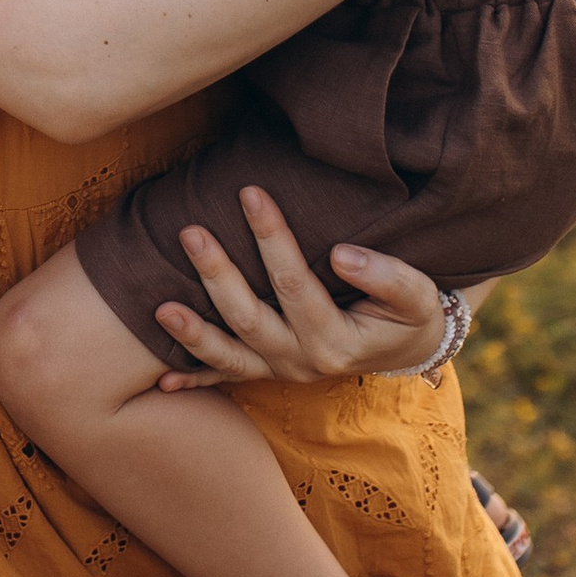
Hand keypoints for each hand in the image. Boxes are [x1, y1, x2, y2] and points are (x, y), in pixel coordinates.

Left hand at [148, 186, 467, 390]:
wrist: (406, 348)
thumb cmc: (409, 313)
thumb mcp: (415, 296)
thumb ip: (386, 277)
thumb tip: (342, 255)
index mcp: (336, 343)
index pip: (295, 284)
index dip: (272, 238)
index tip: (250, 194)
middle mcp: (303, 362)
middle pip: (251, 319)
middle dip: (217, 276)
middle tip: (190, 232)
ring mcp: (281, 371)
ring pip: (230, 356)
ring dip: (193, 334)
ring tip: (160, 308)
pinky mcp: (268, 373)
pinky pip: (226, 380)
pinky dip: (194, 380)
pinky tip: (161, 382)